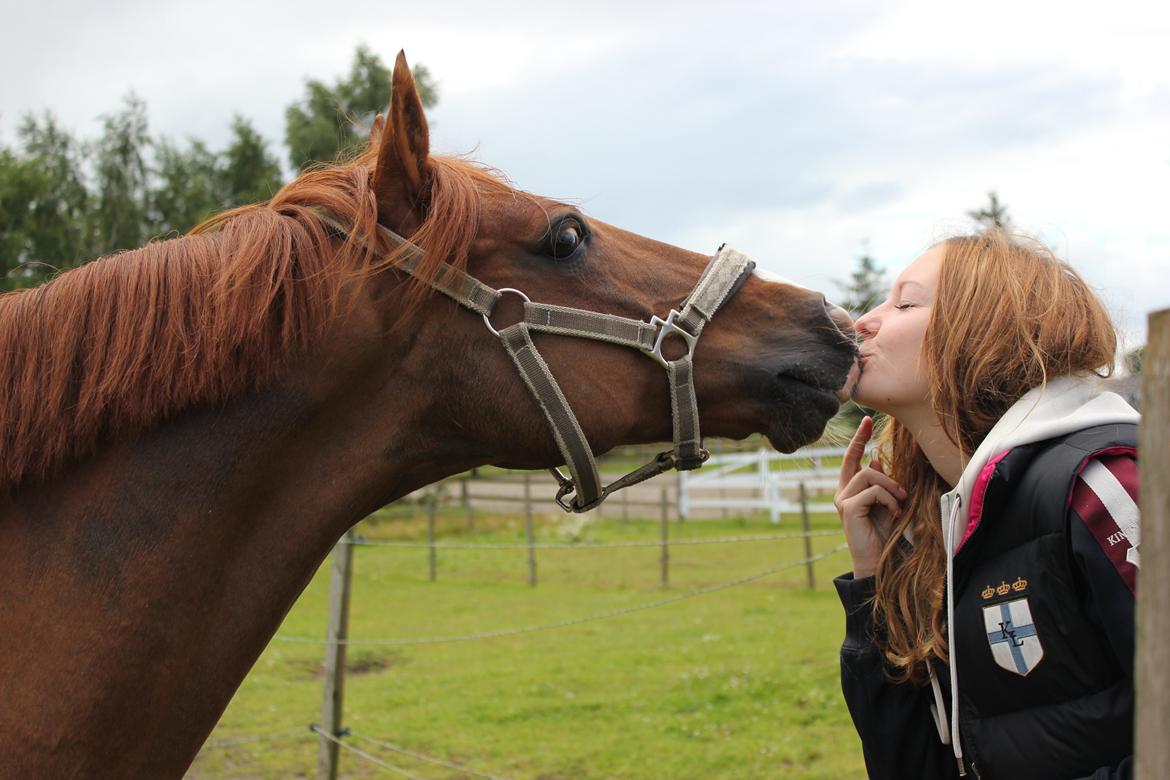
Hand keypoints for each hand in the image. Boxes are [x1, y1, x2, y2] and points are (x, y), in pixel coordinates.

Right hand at [834, 416, 906, 578]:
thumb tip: (877, 460)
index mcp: (850, 489)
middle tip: (903, 492)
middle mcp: (842, 492)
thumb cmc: (883, 534)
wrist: (877, 562)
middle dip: (885, 473)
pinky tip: (894, 514)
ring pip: (870, 475)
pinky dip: (890, 500)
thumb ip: (880, 483)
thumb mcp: (886, 503)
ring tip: (900, 505)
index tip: (866, 420)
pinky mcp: (849, 508)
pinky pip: (874, 491)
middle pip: (861, 464)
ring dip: (891, 488)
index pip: (851, 458)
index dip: (858, 438)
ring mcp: (843, 500)